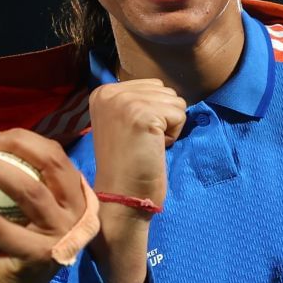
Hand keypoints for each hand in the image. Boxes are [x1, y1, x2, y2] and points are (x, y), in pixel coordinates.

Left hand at [0, 129, 95, 282]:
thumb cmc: (12, 248)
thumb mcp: (22, 213)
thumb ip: (21, 183)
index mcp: (78, 201)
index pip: (57, 158)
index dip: (25, 140)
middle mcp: (78, 217)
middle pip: (51, 165)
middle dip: (16, 146)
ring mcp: (62, 237)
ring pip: (29, 190)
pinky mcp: (39, 256)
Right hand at [85, 80, 185, 282]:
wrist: (121, 196)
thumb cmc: (128, 164)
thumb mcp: (124, 122)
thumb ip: (138, 101)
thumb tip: (166, 92)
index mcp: (103, 92)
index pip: (152, 85)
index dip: (154, 113)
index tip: (134, 137)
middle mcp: (110, 92)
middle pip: (165, 90)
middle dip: (163, 118)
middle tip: (142, 143)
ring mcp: (125, 102)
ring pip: (175, 101)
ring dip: (169, 127)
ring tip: (147, 146)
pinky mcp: (143, 115)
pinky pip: (180, 114)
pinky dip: (174, 135)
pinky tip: (154, 149)